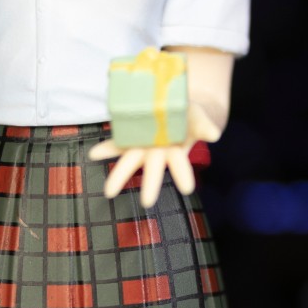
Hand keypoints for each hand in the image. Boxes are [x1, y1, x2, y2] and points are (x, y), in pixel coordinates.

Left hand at [89, 104, 220, 207]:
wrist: (173, 104)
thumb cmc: (189, 116)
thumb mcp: (199, 117)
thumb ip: (205, 126)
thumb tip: (214, 135)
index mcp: (175, 151)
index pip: (180, 165)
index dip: (183, 175)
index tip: (188, 189)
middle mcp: (156, 153)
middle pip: (152, 171)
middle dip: (150, 185)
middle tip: (147, 203)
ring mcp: (141, 145)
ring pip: (130, 161)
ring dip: (120, 176)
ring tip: (109, 193)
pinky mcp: (129, 135)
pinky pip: (116, 143)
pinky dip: (105, 149)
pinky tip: (93, 155)